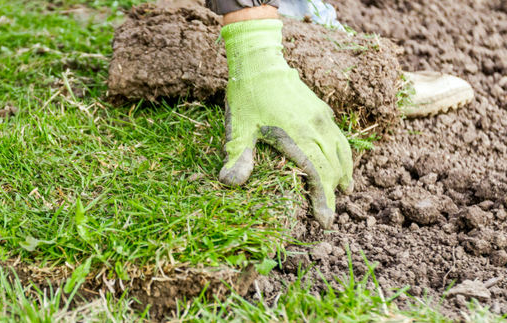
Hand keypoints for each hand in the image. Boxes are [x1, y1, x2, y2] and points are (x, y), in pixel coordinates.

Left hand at [218, 19, 352, 228]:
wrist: (260, 60)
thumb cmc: (246, 95)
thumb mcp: (238, 127)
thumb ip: (238, 156)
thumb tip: (229, 184)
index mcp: (296, 136)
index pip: (317, 174)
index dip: (322, 199)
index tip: (324, 220)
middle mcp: (315, 128)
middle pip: (333, 167)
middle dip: (333, 192)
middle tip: (330, 215)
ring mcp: (321, 117)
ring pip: (341, 151)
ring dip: (343, 173)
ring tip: (344, 191)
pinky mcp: (321, 109)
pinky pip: (339, 137)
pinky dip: (343, 154)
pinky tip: (340, 162)